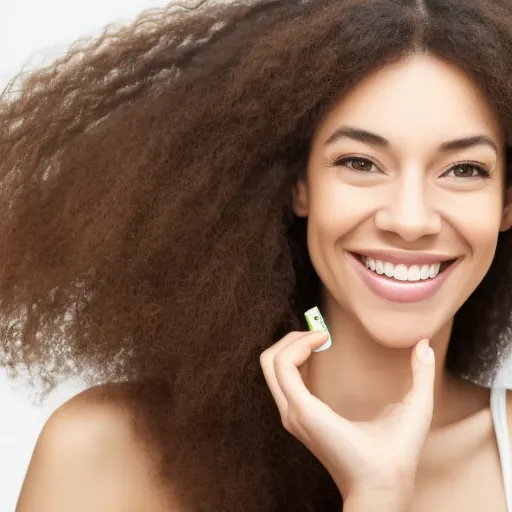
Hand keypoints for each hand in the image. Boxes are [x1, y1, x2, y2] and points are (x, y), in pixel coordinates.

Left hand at [260, 331, 435, 499]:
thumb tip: (425, 344)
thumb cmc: (391, 460)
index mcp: (307, 412)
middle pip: (268, 362)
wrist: (377, 496)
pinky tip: (316, 359)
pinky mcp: (297, 421)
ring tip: (318, 341)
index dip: (301, 340)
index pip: (282, 363)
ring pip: (273, 372)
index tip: (326, 335)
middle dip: (290, 339)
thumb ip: (422, 377)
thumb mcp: (413, 414)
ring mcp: (292, 419)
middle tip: (318, 332)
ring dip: (291, 349)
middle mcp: (292, 415)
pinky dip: (294, 363)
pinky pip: (283, 383)